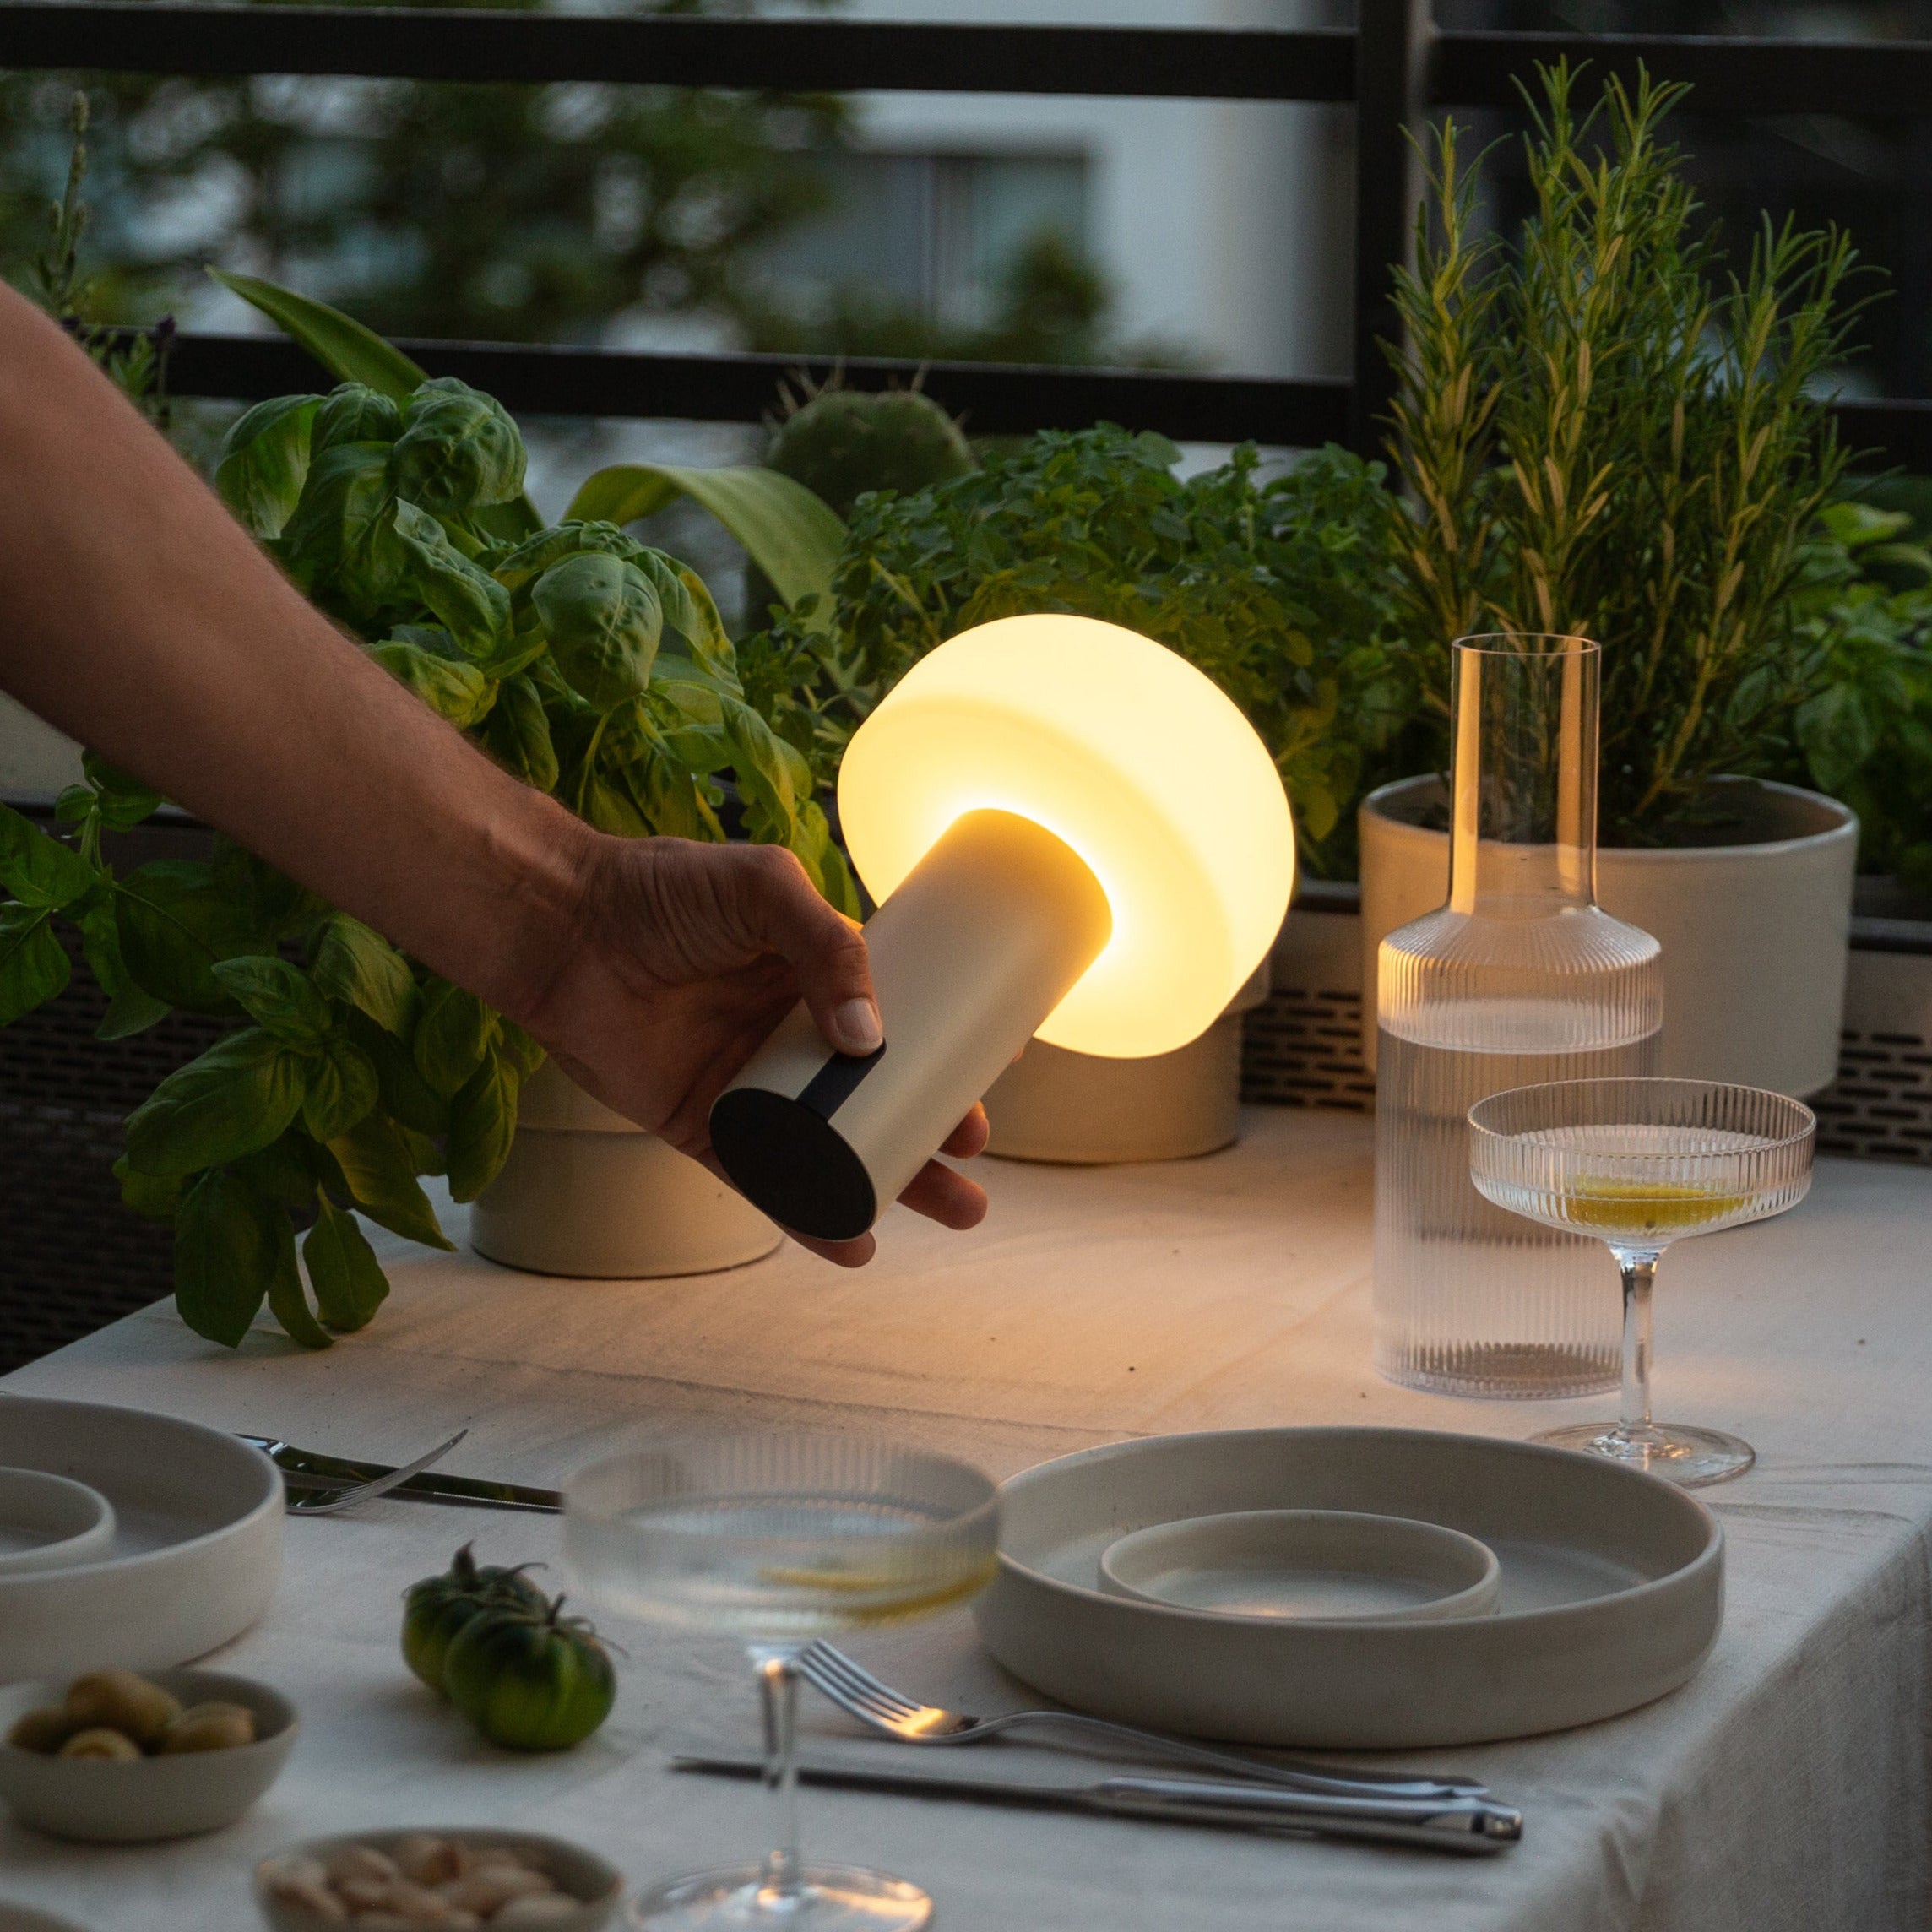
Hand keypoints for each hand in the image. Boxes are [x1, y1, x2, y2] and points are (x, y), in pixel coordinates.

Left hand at [511, 832, 988, 1265]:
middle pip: (875, 1100)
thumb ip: (826, 946)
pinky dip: (808, 1216)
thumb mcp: (762, 890)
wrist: (562, 924)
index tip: (986, 1085)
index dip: (941, 1058)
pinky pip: (761, 1182)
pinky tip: (854, 1243)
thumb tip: (869, 1037)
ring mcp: (746, 1088)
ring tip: (952, 1210)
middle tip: (971, 1163)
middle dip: (931, 1136)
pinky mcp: (699, 1126)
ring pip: (831, 1149)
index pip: (894, 1027)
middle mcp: (786, 1039)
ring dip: (888, 1184)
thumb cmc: (661, 890)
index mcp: (810, 979)